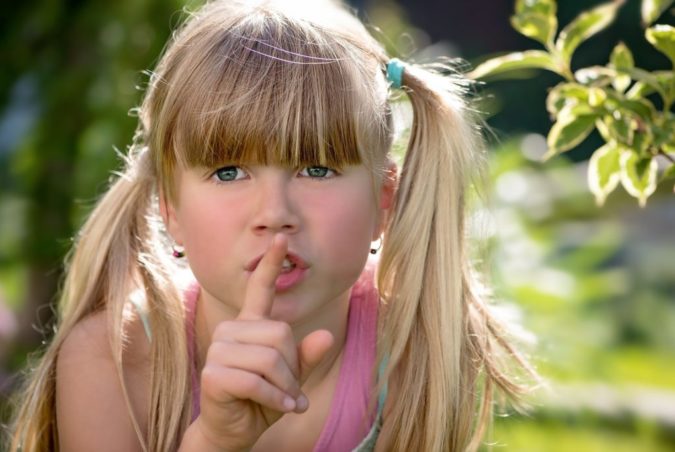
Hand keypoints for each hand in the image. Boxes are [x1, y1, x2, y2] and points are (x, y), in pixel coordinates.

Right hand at [192, 234, 333, 450]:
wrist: (233, 431)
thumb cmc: (262, 399)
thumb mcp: (291, 379)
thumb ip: (306, 357)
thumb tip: (325, 336)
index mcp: (249, 325)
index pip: (259, 289)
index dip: (270, 264)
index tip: (281, 237)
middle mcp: (232, 331)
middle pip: (279, 334)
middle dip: (292, 367)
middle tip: (290, 389)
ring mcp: (219, 350)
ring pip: (270, 358)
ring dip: (285, 386)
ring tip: (286, 400)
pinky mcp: (213, 373)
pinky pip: (257, 382)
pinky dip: (275, 399)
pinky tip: (280, 407)